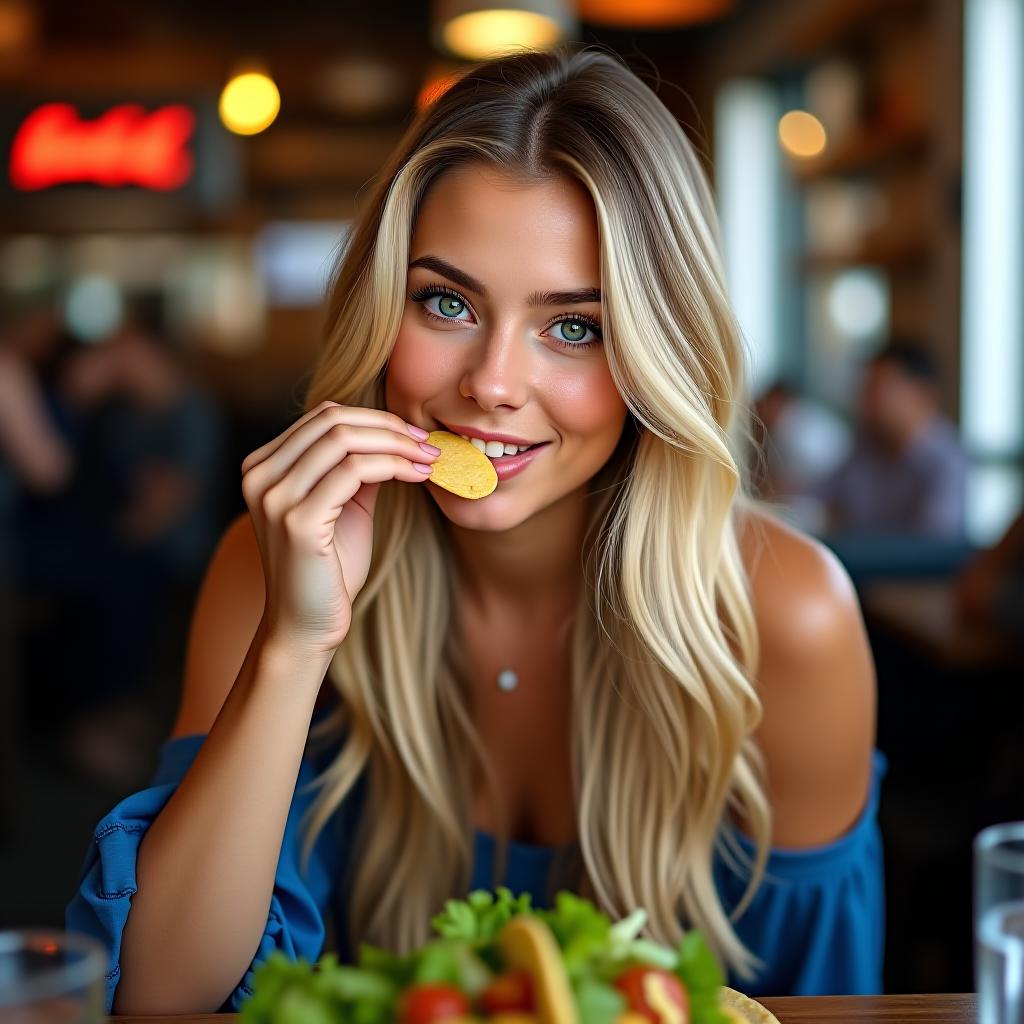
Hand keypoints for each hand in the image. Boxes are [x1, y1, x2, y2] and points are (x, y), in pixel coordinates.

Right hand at [240, 402, 439, 655]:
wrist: (306, 626)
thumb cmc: (328, 569)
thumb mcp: (343, 506)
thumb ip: (358, 468)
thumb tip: (395, 434)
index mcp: (264, 466)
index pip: (324, 416)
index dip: (375, 418)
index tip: (415, 434)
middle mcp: (260, 475)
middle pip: (334, 421)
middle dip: (390, 427)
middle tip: (429, 443)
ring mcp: (274, 497)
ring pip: (345, 440)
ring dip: (397, 444)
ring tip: (429, 458)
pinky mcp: (297, 520)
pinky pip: (354, 472)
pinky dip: (394, 465)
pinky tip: (418, 476)